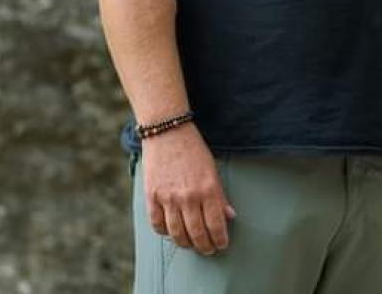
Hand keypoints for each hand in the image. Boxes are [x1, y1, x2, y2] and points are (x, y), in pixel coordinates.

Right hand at [142, 124, 235, 255]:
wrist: (168, 132)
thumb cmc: (194, 150)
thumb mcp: (212, 170)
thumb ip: (220, 195)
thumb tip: (229, 216)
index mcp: (208, 189)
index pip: (216, 224)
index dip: (220, 239)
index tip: (222, 245)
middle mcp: (188, 196)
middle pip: (197, 233)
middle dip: (205, 246)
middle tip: (209, 250)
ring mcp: (168, 198)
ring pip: (177, 234)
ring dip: (186, 244)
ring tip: (192, 245)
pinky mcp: (152, 197)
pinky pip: (157, 224)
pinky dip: (165, 233)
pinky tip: (172, 233)